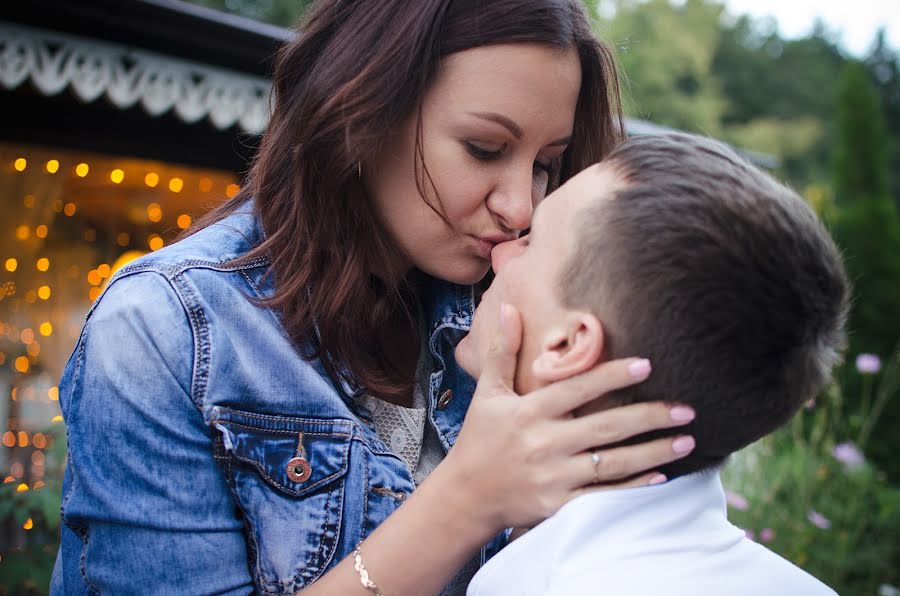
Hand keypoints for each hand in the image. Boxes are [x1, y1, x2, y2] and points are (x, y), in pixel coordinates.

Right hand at [443, 303, 694, 531]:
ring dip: (653, 452)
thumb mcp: (487, 393)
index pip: (577, 389)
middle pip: (605, 427)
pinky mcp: (558, 506)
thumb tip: (508, 308)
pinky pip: (603, 496)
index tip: (647, 365)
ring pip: (612, 463)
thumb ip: (502, 352)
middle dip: (649, 417)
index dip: (612, 376)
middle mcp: (544, 443)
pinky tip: (662, 476)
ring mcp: (553, 477)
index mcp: (529, 412)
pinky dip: (634, 487)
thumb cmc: (479, 439)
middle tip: (687, 408)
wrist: (465, 496)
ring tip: (687, 439)